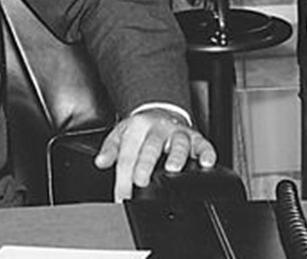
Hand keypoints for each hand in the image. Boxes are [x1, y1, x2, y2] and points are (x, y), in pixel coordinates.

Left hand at [94, 107, 216, 200]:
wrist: (160, 110)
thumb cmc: (140, 128)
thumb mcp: (121, 134)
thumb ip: (110, 149)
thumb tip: (100, 162)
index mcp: (137, 128)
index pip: (128, 154)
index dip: (123, 177)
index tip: (121, 195)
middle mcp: (158, 129)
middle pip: (151, 148)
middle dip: (145, 165)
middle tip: (140, 181)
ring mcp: (177, 132)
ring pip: (178, 143)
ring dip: (176, 155)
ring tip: (173, 168)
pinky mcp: (196, 137)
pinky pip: (203, 144)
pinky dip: (206, 153)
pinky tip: (206, 163)